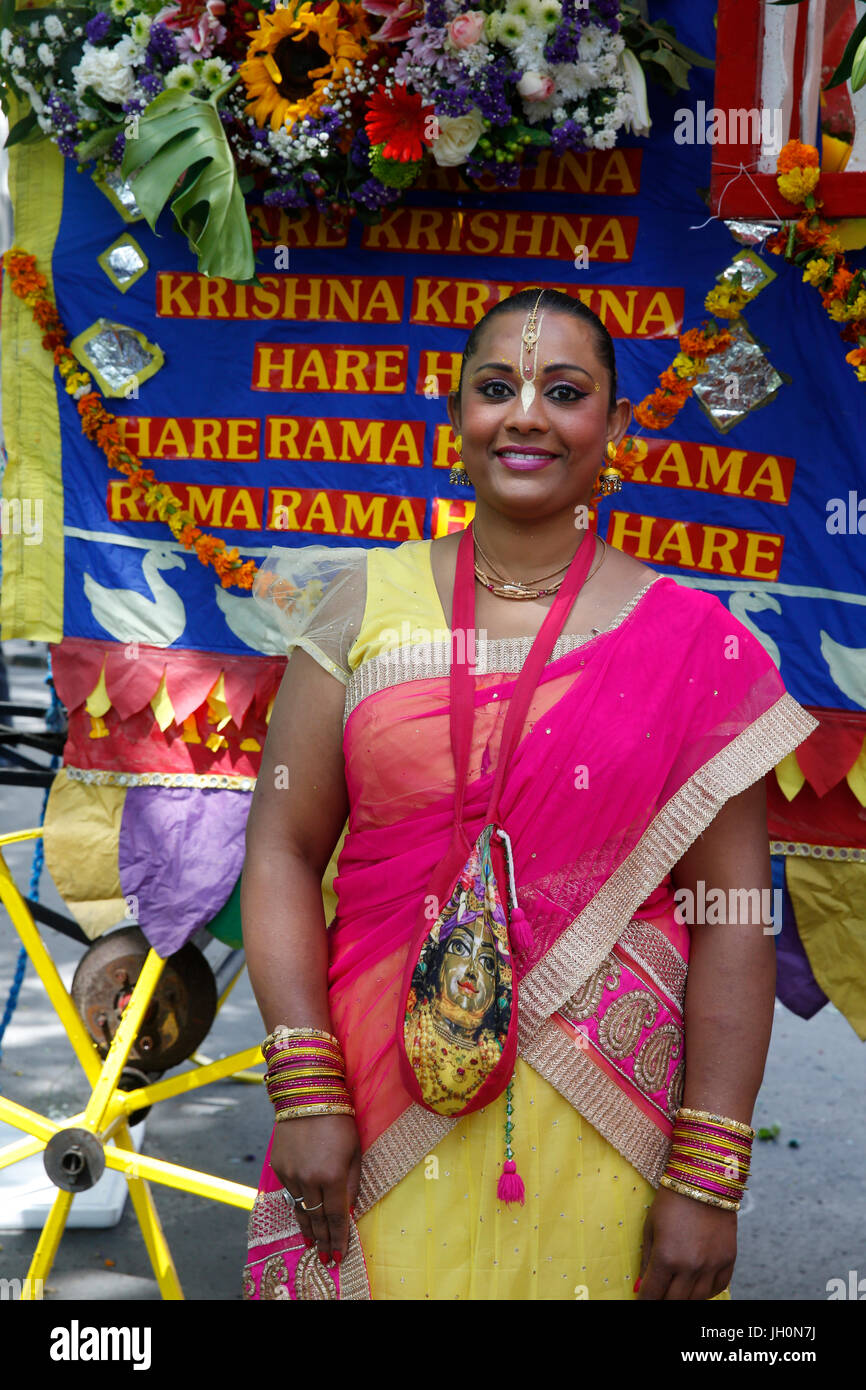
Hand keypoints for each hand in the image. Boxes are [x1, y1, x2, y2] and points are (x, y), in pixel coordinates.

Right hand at [269, 1114, 361, 1265]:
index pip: (336, 1217)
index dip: (338, 1239)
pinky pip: (289, 1192)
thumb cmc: (339, 1120)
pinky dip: (297, 1204)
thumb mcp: (355, 1151)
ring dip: (307, 1227)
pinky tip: (302, 1214)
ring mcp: (290, 1175)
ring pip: (300, 1209)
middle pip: (316, 1219)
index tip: (338, 1256)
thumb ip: (352, 1183)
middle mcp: (308, 1180)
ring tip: (312, 1243)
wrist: (307, 1095)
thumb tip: (349, 1209)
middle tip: (324, 1259)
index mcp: (332, 1176)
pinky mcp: (278, 1168)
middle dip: (322, 1241)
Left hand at [637, 1185, 736, 1299]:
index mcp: (666, 1257)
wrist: (704, 1181)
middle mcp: (690, 1266)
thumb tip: (641, 1285)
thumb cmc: (671, 1201)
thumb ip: (646, 1260)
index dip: (644, 1300)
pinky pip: (718, 1288)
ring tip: (676, 1291)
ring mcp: (711, 1265)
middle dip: (663, 1301)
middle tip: (658, 1296)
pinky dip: (706, 1292)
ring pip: (697, 1299)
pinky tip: (697, 1286)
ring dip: (684, 1298)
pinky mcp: (728, 1260)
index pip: (652, 1293)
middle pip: (674, 1301)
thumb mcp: (650, 1227)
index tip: (642, 1299)